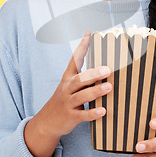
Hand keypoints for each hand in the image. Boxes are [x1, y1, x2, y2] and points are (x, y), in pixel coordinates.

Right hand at [24, 31, 111, 156]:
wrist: (46, 121)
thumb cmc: (65, 100)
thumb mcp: (70, 86)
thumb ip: (85, 77)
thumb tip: (105, 66)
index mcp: (68, 78)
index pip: (74, 60)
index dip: (81, 47)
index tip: (88, 35)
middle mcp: (67, 88)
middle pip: (79, 79)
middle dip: (93, 74)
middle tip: (107, 69)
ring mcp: (68, 103)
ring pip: (82, 96)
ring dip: (96, 91)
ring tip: (108, 87)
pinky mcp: (70, 117)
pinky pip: (82, 115)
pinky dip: (92, 113)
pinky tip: (103, 111)